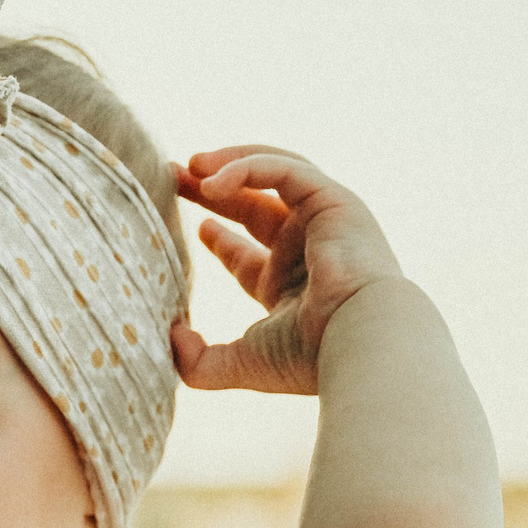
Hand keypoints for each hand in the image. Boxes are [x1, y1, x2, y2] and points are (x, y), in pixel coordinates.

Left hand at [170, 146, 406, 395]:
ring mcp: (323, 221)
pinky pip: (282, 168)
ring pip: (273, 174)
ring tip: (190, 165)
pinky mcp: (332, 198)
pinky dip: (245, 167)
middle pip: (253, 204)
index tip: (195, 227)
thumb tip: (168, 338)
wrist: (359, 339)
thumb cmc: (308, 355)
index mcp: (289, 285)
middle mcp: (308, 248)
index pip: (248, 253)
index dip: (218, 237)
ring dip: (230, 163)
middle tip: (173, 176)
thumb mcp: (239, 364)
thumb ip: (196, 361)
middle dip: (211, 188)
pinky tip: (210, 181)